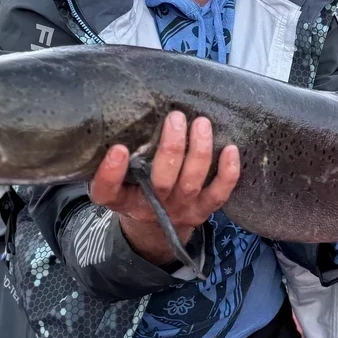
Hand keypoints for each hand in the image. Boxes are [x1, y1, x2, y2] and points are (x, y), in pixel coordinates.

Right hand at [88, 111, 239, 265]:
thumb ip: (120, 157)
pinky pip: (219, 194)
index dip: (111, 173)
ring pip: (191, 183)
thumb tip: (125, 112)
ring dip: (199, 152)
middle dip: (171, 149)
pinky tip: (230, 148)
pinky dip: (227, 173)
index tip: (118, 148)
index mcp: (121, 200)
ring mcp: (180, 210)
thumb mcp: (119, 178)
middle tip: (175, 118)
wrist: (157, 225)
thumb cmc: (136, 188)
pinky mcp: (203, 210)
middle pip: (161, 182)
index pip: (107, 191)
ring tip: (201, 123)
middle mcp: (151, 207)